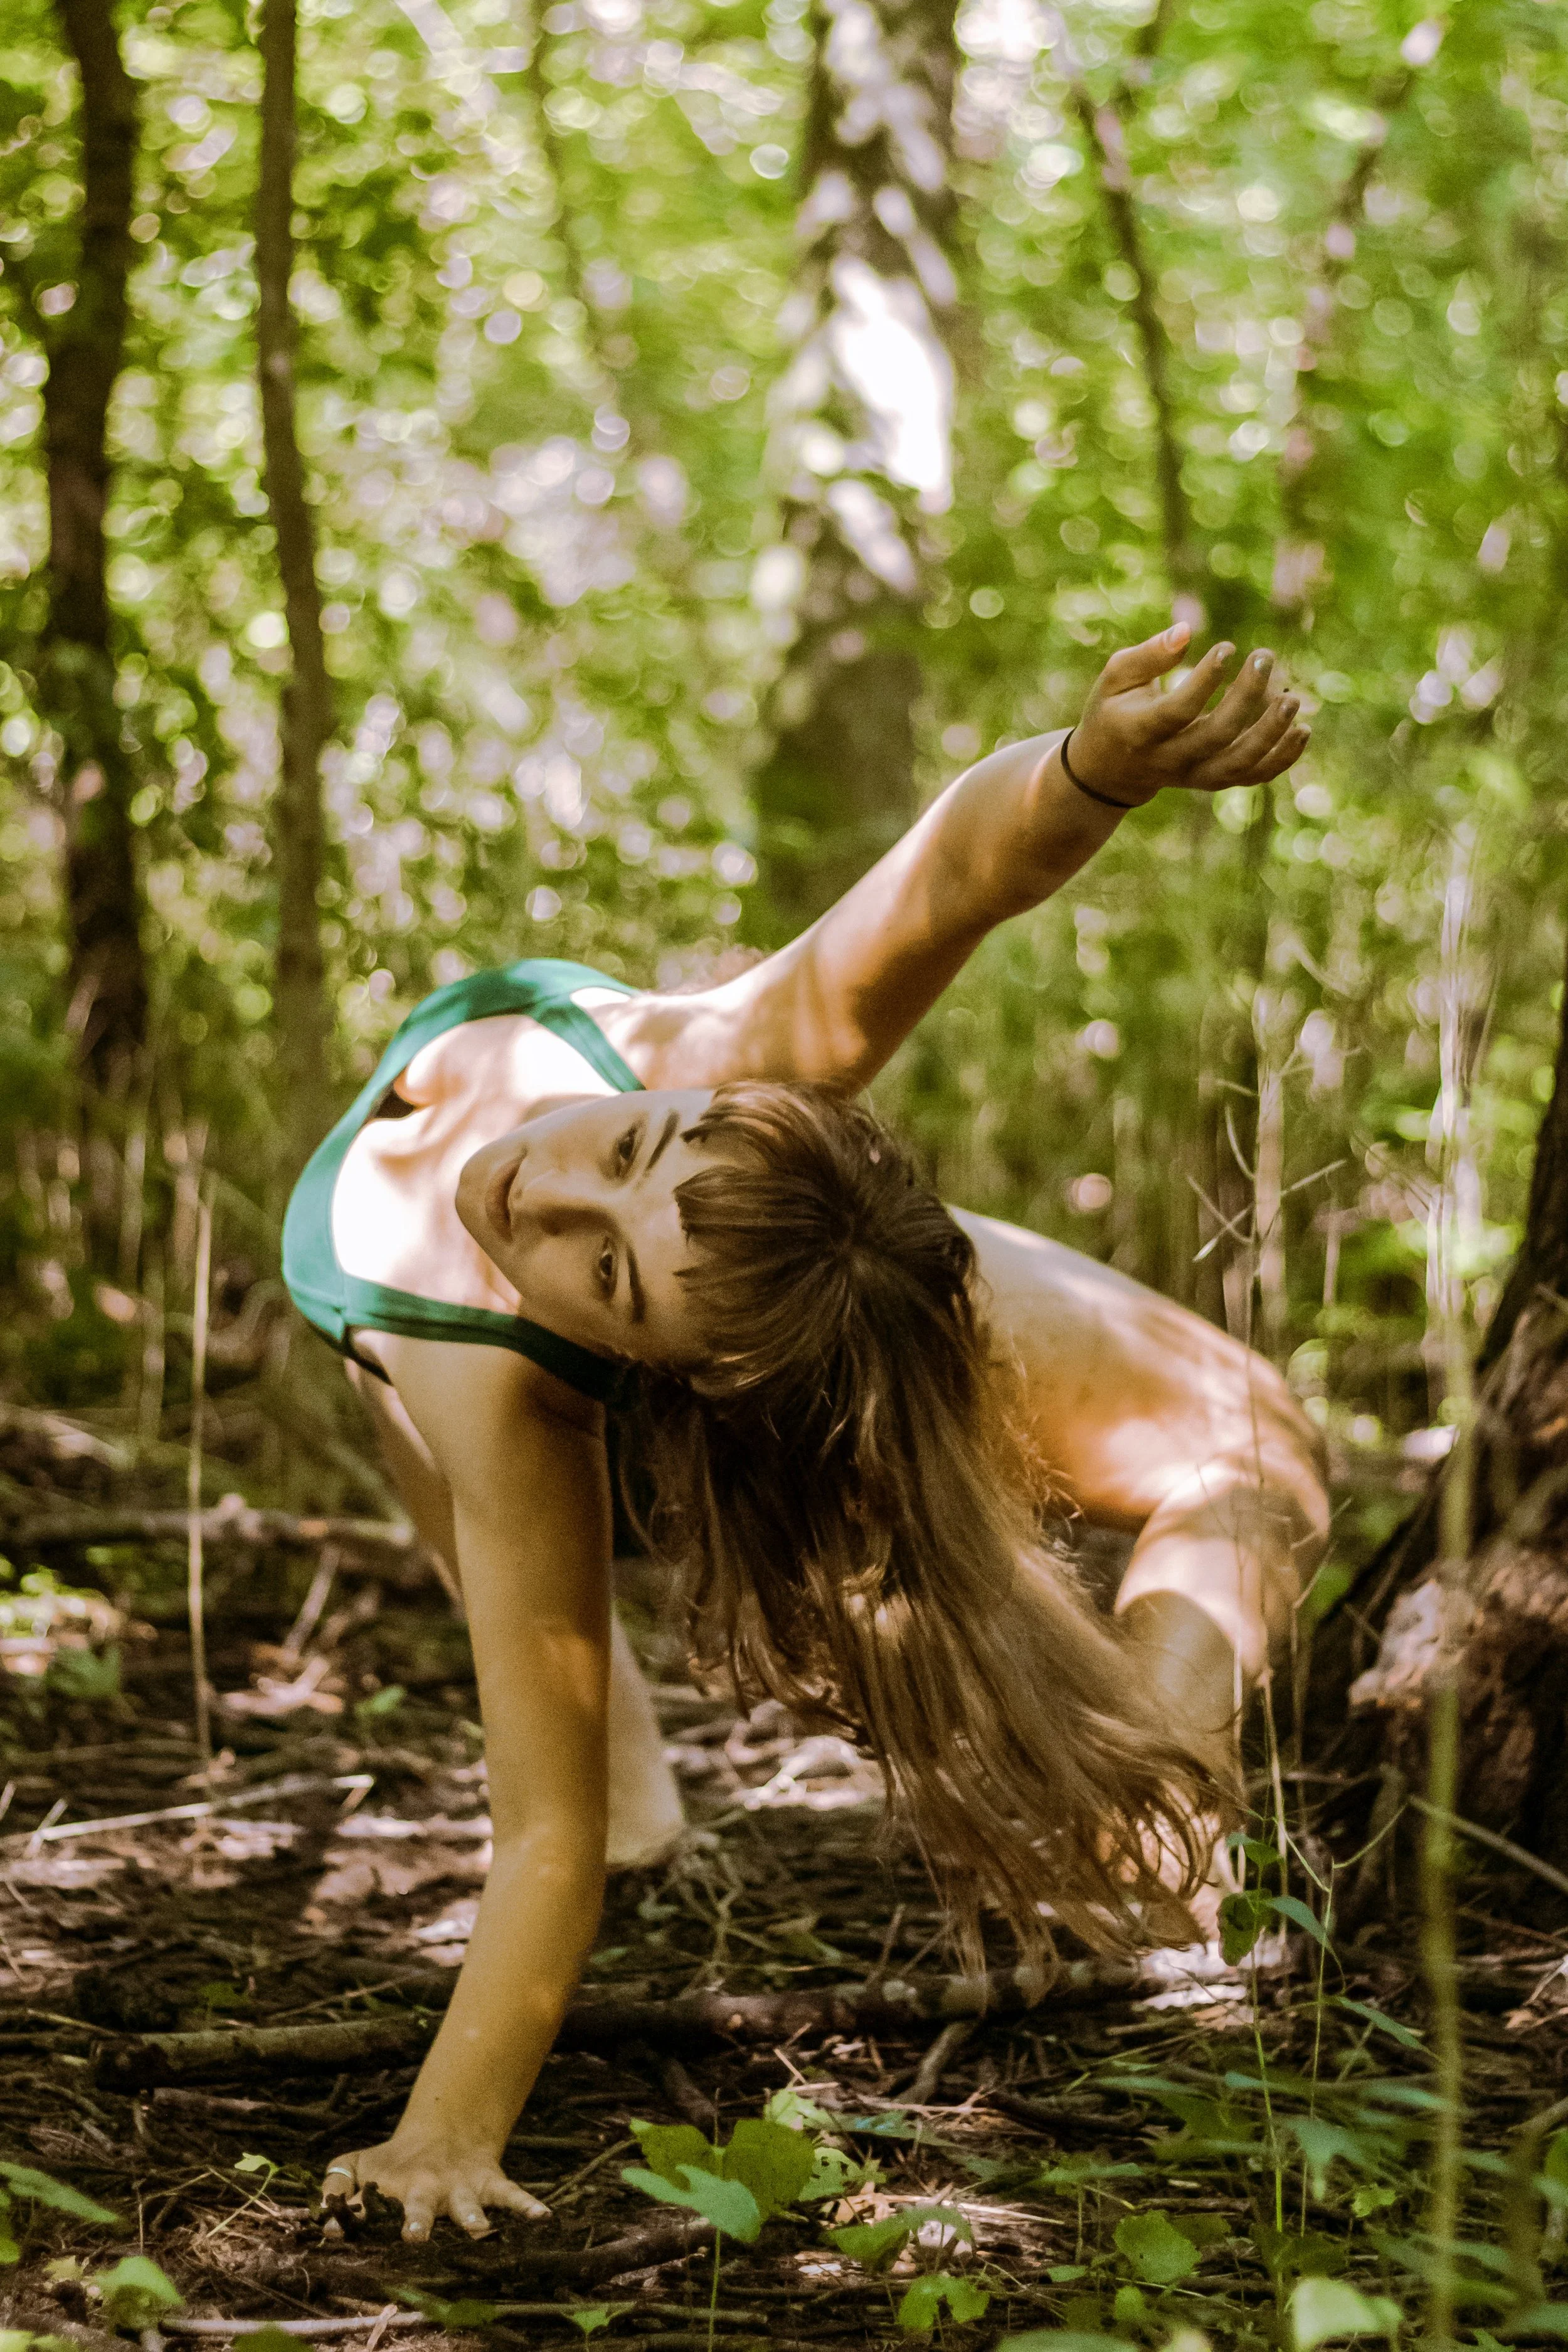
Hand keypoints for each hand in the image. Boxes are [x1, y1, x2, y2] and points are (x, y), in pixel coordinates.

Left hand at [320, 2136, 549, 2244]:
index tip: (338, 2231)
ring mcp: (459, 2188)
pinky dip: (527, 2205)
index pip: (368, 2206)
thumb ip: (337, 2186)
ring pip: (467, 2205)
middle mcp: (426, 2189)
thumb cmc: (394, 2161)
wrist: (445, 2129)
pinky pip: (511, 2195)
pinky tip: (543, 2217)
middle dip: (418, 2221)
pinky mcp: (488, 2184)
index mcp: (392, 2189)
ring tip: (480, 2232)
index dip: (352, 2217)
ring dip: (473, 2219)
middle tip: (415, 2236)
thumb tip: (323, 2223)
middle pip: (420, 2207)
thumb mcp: (359, 2164)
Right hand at [1064, 622, 1308, 808]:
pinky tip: (1302, 730)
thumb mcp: (1115, 678)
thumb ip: (1148, 655)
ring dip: (1271, 734)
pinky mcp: (1211, 781)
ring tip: (1293, 700)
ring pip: (1238, 764)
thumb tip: (1186, 630)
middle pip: (1216, 735)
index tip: (1227, 647)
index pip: (1178, 711)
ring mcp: (1192, 775)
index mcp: (1139, 732)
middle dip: (1246, 696)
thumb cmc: (1113, 710)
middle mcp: (1168, 760)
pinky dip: (1281, 758)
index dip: (1205, 680)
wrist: (1110, 770)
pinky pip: (1252, 777)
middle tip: (1265, 658)